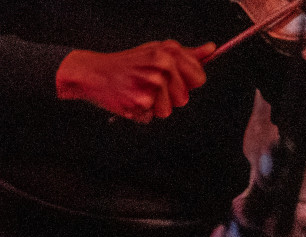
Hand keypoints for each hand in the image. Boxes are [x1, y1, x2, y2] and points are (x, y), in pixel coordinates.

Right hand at [56, 40, 214, 122]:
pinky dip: (139, 113)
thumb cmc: (126, 63)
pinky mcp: (139, 104)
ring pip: (166, 111)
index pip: (198, 78)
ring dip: (153, 108)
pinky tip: (128, 100)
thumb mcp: (156, 51)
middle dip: (168, 98)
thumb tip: (211, 50)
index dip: (187, 83)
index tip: (173, 81)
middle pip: (183, 98)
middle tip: (148, 88)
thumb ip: (185, 53)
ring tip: (137, 94)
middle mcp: (162, 69)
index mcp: (169, 54)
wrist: (93, 73)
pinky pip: (149, 117)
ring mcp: (151, 87)